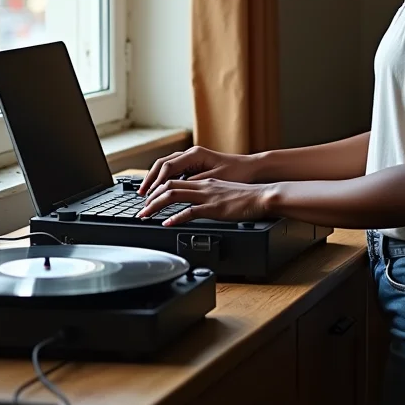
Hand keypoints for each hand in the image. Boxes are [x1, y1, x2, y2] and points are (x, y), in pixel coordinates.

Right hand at [137, 146, 254, 196]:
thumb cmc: (237, 173)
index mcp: (195, 155)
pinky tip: (160, 189)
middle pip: (162, 164)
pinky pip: (174, 170)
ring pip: (166, 166)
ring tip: (146, 193)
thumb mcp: (215, 179)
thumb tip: (174, 188)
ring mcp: (193, 158)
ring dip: (155, 179)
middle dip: (150, 180)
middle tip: (141, 196)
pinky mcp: (195, 165)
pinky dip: (164, 179)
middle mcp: (192, 154)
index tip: (148, 196)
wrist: (252, 168)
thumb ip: (194, 183)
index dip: (156, 182)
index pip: (167, 167)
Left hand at [137, 178, 272, 225]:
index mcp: (205, 181)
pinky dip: (176, 217)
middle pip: (169, 185)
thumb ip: (209, 196)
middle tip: (141, 210)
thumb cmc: (247, 197)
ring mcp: (208, 196)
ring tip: (145, 215)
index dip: (157, 190)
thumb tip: (196, 206)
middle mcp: (203, 185)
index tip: (148, 200)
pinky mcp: (215, 208)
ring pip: (174, 195)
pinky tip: (167, 224)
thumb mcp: (224, 192)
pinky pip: (191, 211)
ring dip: (156, 205)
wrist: (263, 196)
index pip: (175, 180)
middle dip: (151, 197)